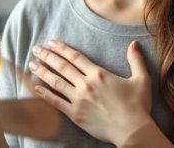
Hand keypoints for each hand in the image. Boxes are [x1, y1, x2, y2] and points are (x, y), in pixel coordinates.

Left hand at [29, 39, 156, 145]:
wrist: (132, 130)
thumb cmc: (138, 106)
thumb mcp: (141, 79)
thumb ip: (135, 60)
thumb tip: (133, 44)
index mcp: (99, 74)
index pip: (76, 57)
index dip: (62, 48)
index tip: (51, 42)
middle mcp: (86, 84)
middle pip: (62, 66)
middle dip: (47, 56)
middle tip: (36, 49)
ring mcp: (79, 100)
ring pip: (56, 82)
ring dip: (43, 72)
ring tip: (32, 64)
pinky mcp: (75, 114)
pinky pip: (56, 102)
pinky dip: (45, 94)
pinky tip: (36, 87)